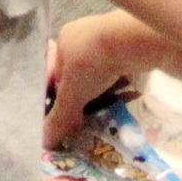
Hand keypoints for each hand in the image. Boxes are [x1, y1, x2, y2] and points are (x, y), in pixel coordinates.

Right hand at [47, 12, 161, 145]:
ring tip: (102, 115)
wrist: (134, 43)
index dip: (57, 96)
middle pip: (78, 76)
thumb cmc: (92, 62)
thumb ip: (59, 117)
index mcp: (64, 40)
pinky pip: (119, 73)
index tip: (62, 118)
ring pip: (99, 75)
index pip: (55, 73)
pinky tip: (121, 102)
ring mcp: (108, 41)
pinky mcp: (129, 48)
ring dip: (100, 94)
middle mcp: (84, 38)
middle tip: (81, 121)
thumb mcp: (71, 93)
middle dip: (80, 98)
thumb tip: (46, 142)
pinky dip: (119, 88)